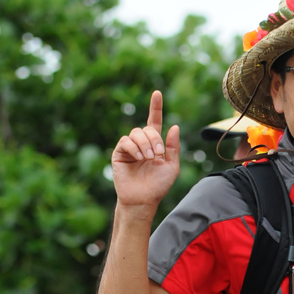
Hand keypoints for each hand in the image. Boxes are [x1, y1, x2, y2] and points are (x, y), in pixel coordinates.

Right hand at [111, 91, 180, 207]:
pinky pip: (125, 142)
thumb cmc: (158, 185)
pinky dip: (134, 148)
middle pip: (147, 128)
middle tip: (157, 155)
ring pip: (136, 133)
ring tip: (148, 158)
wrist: (143, 199)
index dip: (155, 107)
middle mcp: (142, 143)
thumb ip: (173, 147)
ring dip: (145, 144)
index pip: (155, 121)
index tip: (157, 93)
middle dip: (155, 139)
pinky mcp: (119, 153)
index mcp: (155, 144)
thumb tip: (174, 126)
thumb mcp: (172, 166)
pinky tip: (139, 158)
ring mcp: (130, 148)